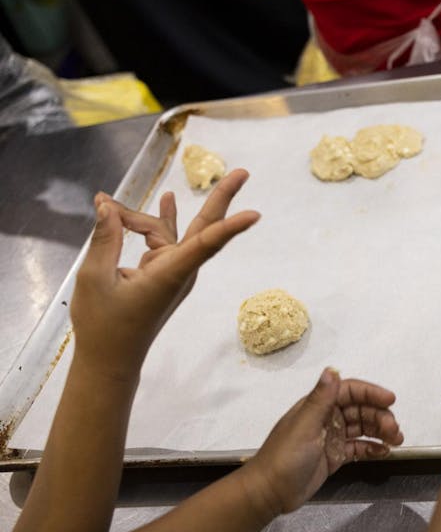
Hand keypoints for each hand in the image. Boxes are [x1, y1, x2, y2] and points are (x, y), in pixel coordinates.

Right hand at [71, 169, 258, 377]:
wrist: (110, 359)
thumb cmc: (104, 325)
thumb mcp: (94, 278)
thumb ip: (105, 239)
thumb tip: (107, 205)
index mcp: (169, 274)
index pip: (206, 245)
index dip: (229, 227)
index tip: (255, 214)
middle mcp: (179, 270)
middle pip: (204, 228)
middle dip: (222, 197)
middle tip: (243, 173)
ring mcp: (173, 272)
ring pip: (165, 232)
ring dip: (140, 218)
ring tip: (108, 202)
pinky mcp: (164, 274)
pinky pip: (163, 241)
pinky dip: (153, 223)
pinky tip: (165, 201)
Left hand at [239, 368, 403, 516]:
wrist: (269, 492)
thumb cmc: (285, 456)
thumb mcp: (304, 426)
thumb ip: (320, 399)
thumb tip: (332, 370)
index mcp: (318, 406)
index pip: (350, 391)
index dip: (371, 393)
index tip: (391, 400)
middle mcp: (327, 417)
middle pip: (360, 409)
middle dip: (380, 416)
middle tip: (395, 431)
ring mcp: (332, 437)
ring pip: (363, 428)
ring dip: (381, 431)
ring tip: (397, 441)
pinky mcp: (335, 456)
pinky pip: (358, 447)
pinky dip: (372, 447)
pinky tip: (384, 452)